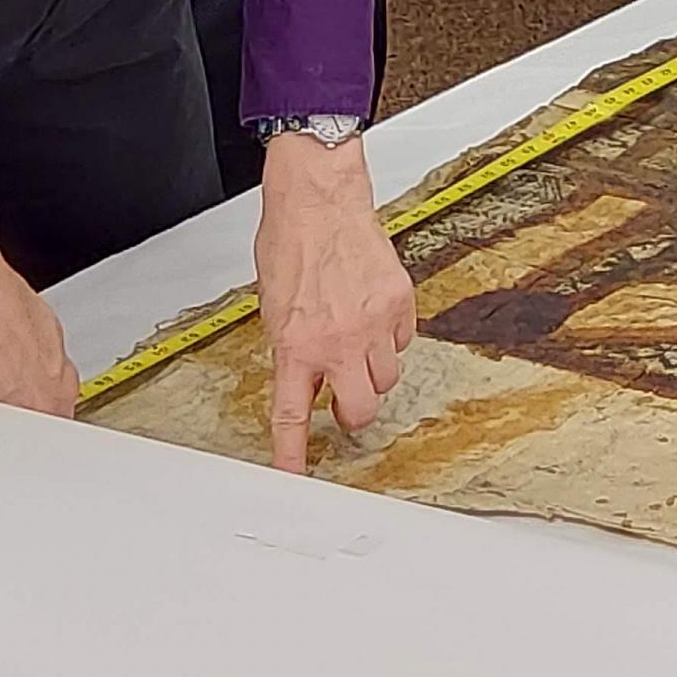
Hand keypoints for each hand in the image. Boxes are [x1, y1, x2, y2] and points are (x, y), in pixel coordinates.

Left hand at [254, 132, 414, 472]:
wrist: (320, 198)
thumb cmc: (291, 242)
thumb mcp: (273, 306)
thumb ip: (292, 347)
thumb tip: (303, 376)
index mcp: (296, 346)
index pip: (293, 417)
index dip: (294, 455)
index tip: (296, 478)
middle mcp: (338, 342)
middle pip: (360, 411)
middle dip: (352, 411)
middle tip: (342, 396)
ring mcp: (374, 323)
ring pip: (386, 377)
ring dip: (372, 369)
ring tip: (356, 337)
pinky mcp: (400, 302)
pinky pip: (403, 339)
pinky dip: (390, 335)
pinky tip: (372, 311)